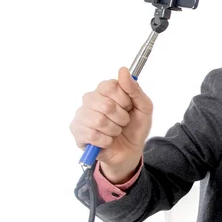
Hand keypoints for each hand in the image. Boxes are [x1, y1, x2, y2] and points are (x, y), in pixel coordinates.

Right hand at [69, 67, 152, 182]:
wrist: (129, 151)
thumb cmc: (135, 127)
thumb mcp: (144, 107)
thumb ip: (135, 89)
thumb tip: (123, 70)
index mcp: (105, 90)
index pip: (110, 86)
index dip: (124, 100)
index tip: (129, 107)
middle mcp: (90, 99)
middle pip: (105, 104)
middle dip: (122, 118)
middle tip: (123, 122)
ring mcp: (82, 115)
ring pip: (99, 120)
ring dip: (114, 130)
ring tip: (115, 132)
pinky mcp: (77, 131)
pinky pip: (92, 135)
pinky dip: (106, 141)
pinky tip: (107, 141)